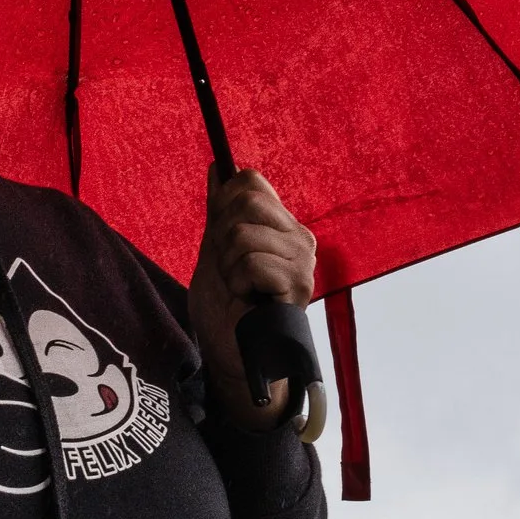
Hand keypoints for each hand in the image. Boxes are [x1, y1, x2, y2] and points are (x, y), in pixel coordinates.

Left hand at [187, 167, 317, 431]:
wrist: (229, 352)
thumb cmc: (225, 303)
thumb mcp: (216, 248)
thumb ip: (221, 209)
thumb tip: (218, 166)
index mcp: (283, 224)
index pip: (250, 182)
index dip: (222, 204)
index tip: (220, 238)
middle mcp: (300, 238)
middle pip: (245, 201)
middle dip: (221, 235)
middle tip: (229, 268)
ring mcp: (303, 262)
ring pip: (243, 234)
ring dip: (227, 264)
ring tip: (239, 287)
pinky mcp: (298, 287)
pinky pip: (253, 262)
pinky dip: (237, 281)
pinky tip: (247, 299)